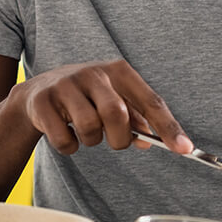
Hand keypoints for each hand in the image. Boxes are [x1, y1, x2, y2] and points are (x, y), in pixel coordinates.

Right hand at [16, 59, 192, 155]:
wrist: (37, 92)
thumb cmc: (87, 97)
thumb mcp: (114, 99)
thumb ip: (136, 118)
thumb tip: (150, 141)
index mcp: (119, 71)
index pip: (151, 101)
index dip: (169, 127)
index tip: (184, 150)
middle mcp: (93, 73)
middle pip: (116, 113)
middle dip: (119, 137)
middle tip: (114, 140)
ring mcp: (65, 85)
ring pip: (89, 128)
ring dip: (92, 141)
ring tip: (86, 132)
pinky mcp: (43, 102)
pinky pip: (64, 140)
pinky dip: (69, 146)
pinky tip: (66, 133)